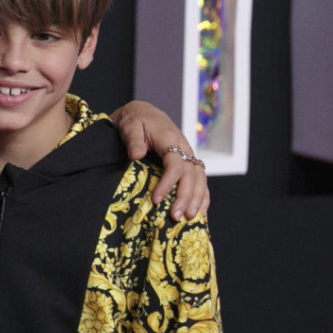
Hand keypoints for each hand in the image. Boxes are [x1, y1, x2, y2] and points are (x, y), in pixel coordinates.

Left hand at [110, 100, 209, 220]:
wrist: (145, 114)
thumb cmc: (136, 121)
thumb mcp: (130, 126)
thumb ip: (133, 139)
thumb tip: (135, 155)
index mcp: (170, 139)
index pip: (175, 164)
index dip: (168, 183)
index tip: (156, 199)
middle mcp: (184, 148)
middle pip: (191, 175)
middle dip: (185, 197)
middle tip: (175, 216)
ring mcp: (188, 156)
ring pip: (200, 179)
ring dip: (197, 200)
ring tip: (189, 219)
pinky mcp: (188, 162)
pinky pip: (200, 181)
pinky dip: (202, 196)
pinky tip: (200, 213)